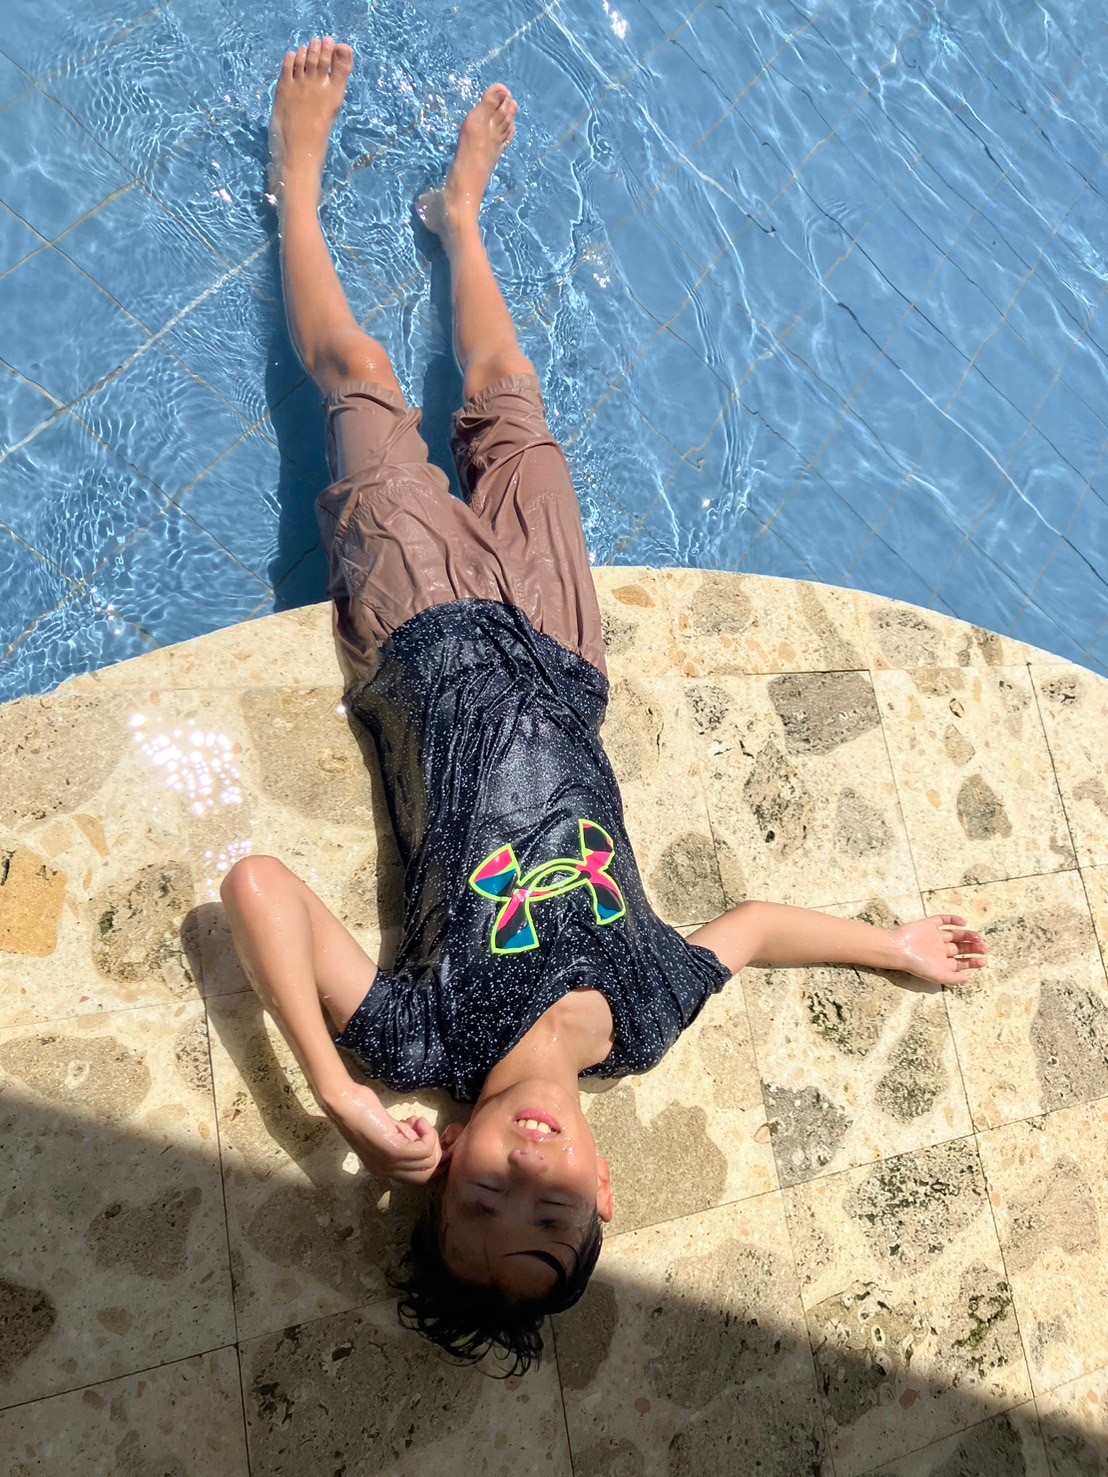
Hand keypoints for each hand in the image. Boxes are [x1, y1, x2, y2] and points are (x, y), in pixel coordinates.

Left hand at [322, 1079, 441, 1184]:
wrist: (344, 1102)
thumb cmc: (360, 1108)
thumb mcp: (385, 1129)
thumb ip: (401, 1137)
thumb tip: (419, 1137)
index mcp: (381, 1168)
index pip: (417, 1175)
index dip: (428, 1154)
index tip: (421, 1132)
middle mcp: (385, 1171)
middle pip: (425, 1175)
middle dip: (434, 1151)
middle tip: (425, 1130)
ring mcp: (389, 1163)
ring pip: (428, 1163)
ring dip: (431, 1139)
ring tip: (418, 1122)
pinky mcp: (393, 1151)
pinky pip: (424, 1150)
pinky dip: (428, 1134)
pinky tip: (418, 1121)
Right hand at [890, 914, 987, 986]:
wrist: (899, 949)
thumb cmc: (917, 965)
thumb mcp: (938, 976)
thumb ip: (953, 979)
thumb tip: (967, 979)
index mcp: (941, 962)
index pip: (961, 962)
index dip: (973, 961)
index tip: (984, 960)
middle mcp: (939, 949)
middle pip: (961, 947)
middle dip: (973, 948)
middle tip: (984, 948)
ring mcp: (935, 936)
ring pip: (956, 934)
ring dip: (968, 935)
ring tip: (978, 937)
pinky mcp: (929, 924)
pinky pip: (943, 920)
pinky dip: (953, 919)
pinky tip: (963, 922)